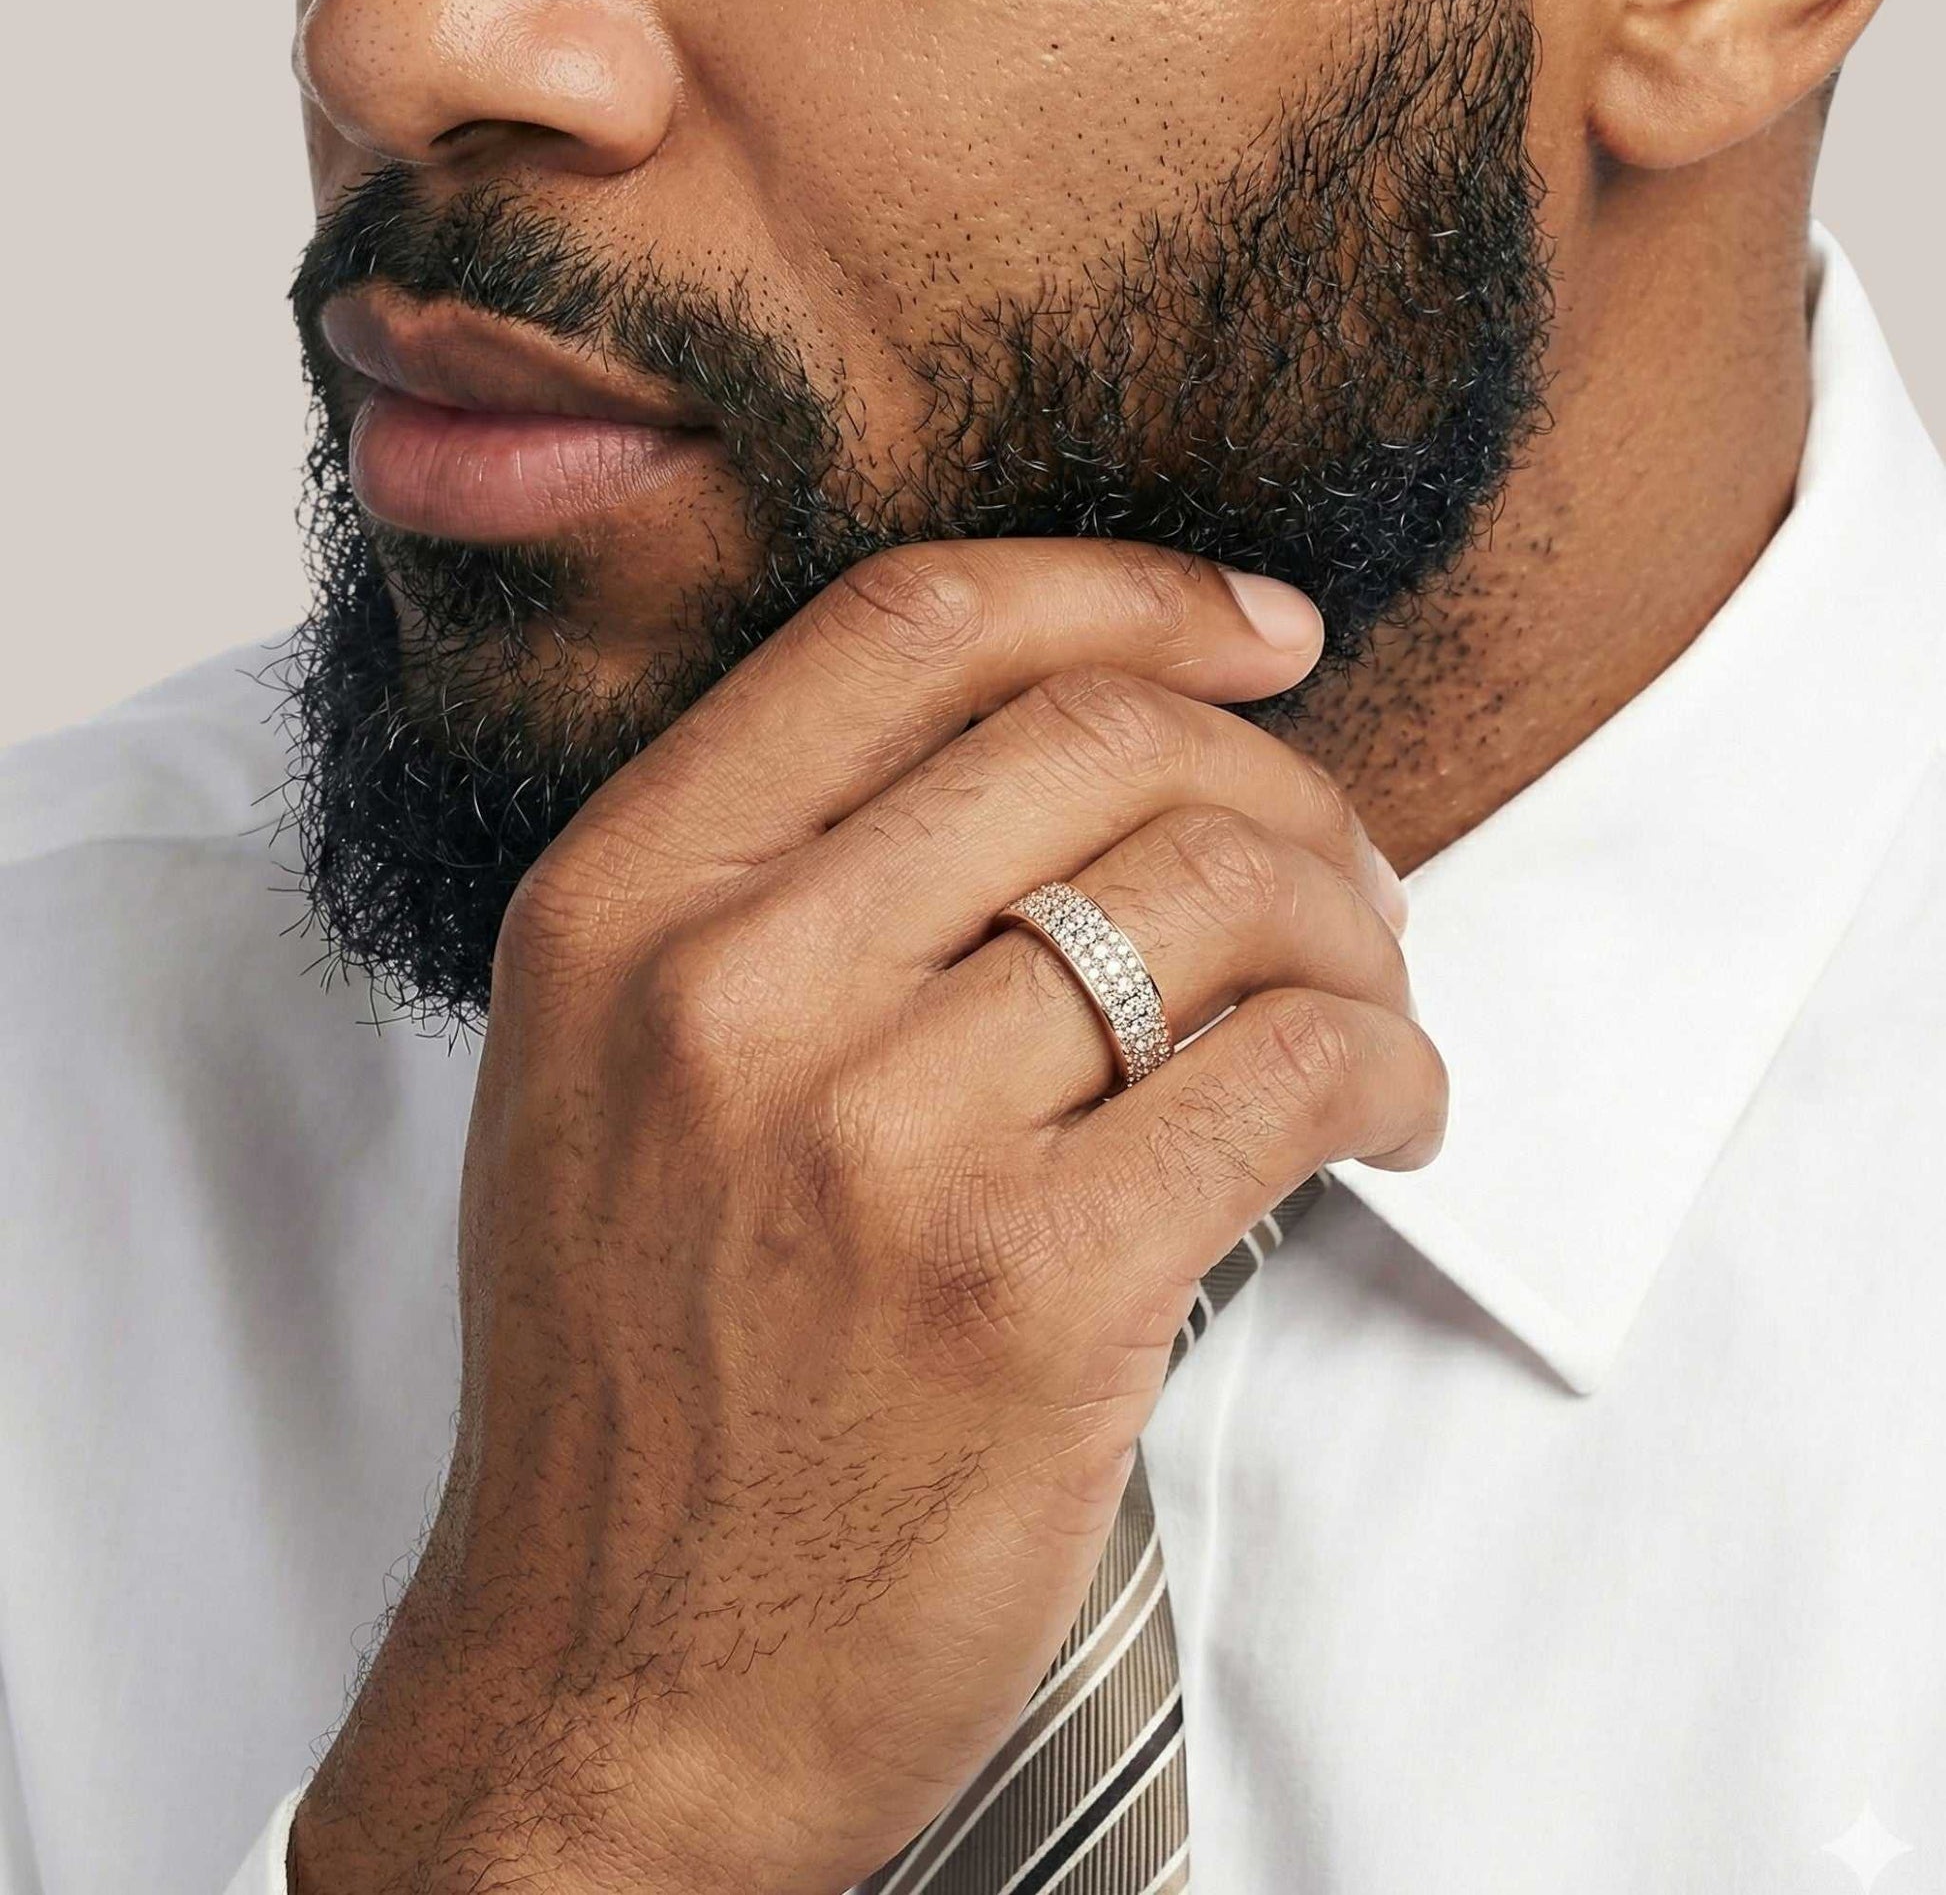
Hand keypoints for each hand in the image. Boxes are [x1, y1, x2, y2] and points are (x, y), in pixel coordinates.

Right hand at [290, 541, 1443, 1894]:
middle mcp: (730, 989)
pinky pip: (1289, 1075)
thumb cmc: (636, 1380)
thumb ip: (789, 892)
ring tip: (1370, 999)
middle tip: (1340, 865)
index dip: (1124, 590)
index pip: (911, 626)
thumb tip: (1076, 757)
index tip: (1255, 630)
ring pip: (1217, 890)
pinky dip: (1390, 1066)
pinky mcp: (1028, 1291)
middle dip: (1277, 774)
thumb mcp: (615, 1079)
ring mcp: (876, 1139)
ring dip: (1355, 930)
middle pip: (1097, 738)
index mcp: (620, 904)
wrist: (609, 1689)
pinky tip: (1391, 1112)